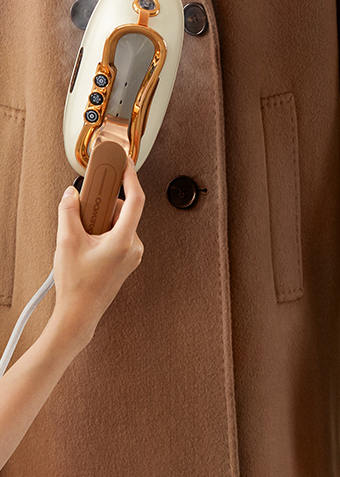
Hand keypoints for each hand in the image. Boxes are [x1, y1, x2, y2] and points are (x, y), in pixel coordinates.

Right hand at [51, 160, 145, 349]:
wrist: (79, 314)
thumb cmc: (77, 286)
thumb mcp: (67, 241)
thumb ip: (69, 211)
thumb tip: (71, 194)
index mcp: (124, 240)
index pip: (135, 199)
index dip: (130, 176)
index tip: (123, 162)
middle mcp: (133, 246)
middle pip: (120, 210)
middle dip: (100, 206)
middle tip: (82, 211)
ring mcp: (131, 254)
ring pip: (116, 223)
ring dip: (98, 222)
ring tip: (81, 238)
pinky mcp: (125, 260)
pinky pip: (116, 235)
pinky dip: (101, 232)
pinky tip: (86, 245)